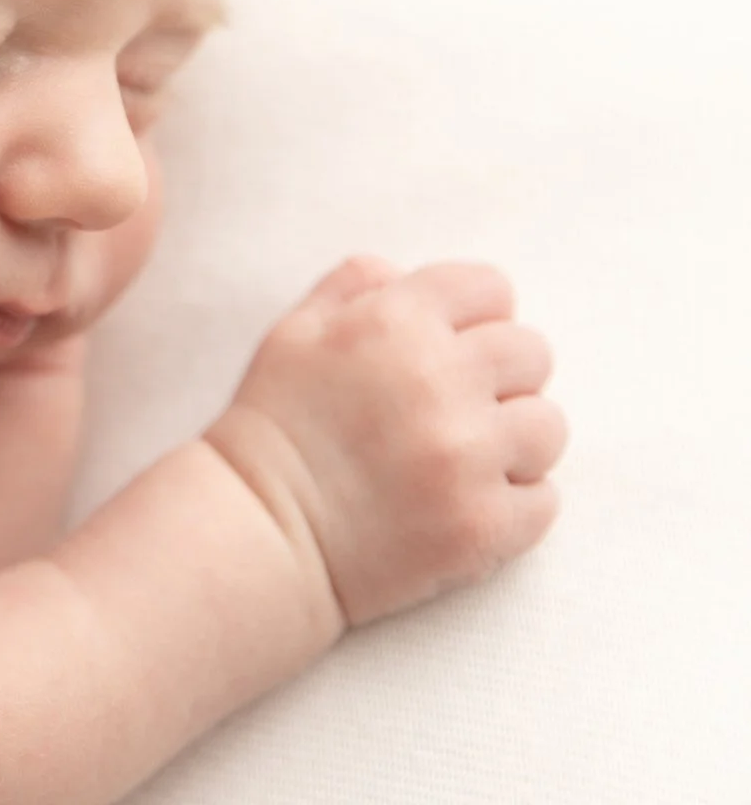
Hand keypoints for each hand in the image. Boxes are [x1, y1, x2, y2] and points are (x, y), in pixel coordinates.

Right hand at [203, 256, 567, 630]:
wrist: (259, 532)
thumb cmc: (274, 426)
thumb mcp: (294, 332)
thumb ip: (353, 286)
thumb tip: (403, 274)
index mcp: (395, 321)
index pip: (491, 289)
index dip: (473, 317)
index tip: (451, 348)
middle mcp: (441, 379)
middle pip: (531, 354)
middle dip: (497, 377)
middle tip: (452, 408)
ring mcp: (468, 456)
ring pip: (547, 426)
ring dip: (512, 441)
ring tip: (461, 459)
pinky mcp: (484, 524)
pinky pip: (544, 500)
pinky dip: (512, 504)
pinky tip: (461, 503)